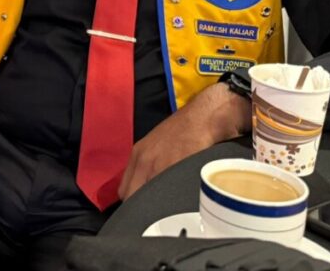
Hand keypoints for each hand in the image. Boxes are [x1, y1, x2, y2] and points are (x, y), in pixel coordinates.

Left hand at [118, 81, 250, 199]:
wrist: (205, 116)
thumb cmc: (186, 130)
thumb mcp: (159, 146)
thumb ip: (150, 165)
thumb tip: (149, 187)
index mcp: (137, 155)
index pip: (124, 190)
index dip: (133, 201)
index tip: (143, 208)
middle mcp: (143, 160)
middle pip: (131, 196)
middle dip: (141, 207)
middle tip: (155, 214)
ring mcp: (158, 164)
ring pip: (147, 197)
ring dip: (156, 206)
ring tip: (167, 212)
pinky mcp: (176, 167)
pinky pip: (167, 193)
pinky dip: (171, 202)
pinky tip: (179, 204)